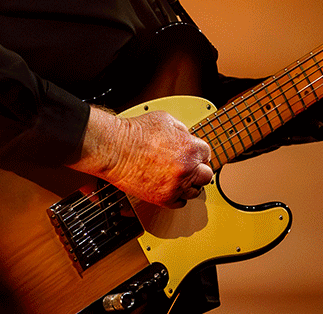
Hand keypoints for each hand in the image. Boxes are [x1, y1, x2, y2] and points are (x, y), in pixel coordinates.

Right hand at [72, 106, 212, 208]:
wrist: (115, 149)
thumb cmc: (135, 133)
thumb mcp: (165, 119)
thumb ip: (183, 130)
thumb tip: (188, 138)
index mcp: (190, 148)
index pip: (207, 153)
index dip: (198, 153)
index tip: (193, 154)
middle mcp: (186, 169)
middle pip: (206, 175)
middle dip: (198, 169)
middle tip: (189, 166)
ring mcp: (175, 186)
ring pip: (195, 191)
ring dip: (189, 184)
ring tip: (178, 177)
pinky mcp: (163, 198)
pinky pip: (181, 202)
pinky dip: (178, 196)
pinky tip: (171, 187)